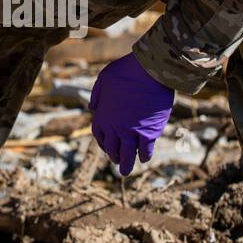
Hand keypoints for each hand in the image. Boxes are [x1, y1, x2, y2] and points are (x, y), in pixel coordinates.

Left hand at [89, 52, 174, 175]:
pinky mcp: (149, 133)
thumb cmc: (126, 71)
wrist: (149, 71)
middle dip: (114, 157)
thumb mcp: (103, 80)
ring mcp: (132, 132)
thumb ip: (97, 96)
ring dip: (126, 165)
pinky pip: (145, 150)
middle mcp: (116, 128)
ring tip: (125, 172)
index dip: (103, 144)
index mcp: (103, 116)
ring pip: (127, 155)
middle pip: (112, 149)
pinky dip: (144, 156)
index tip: (107, 148)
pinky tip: (144, 159)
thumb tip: (93, 108)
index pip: (100, 137)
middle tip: (118, 162)